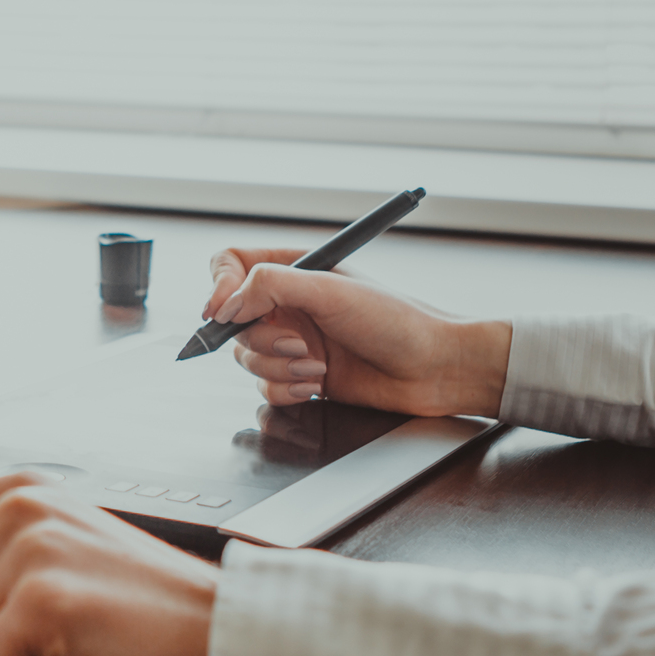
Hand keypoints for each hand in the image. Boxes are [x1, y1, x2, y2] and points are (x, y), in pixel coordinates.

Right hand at [203, 247, 510, 415]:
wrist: (436, 369)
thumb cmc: (398, 321)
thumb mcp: (329, 290)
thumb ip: (270, 286)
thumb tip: (225, 303)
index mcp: (293, 270)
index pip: (230, 265)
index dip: (218, 287)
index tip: (221, 311)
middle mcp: (288, 304)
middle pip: (233, 320)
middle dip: (262, 339)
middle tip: (299, 345)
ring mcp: (293, 342)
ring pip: (247, 357)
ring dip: (277, 368)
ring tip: (316, 368)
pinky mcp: (302, 376)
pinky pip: (265, 386)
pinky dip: (284, 390)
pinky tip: (316, 387)